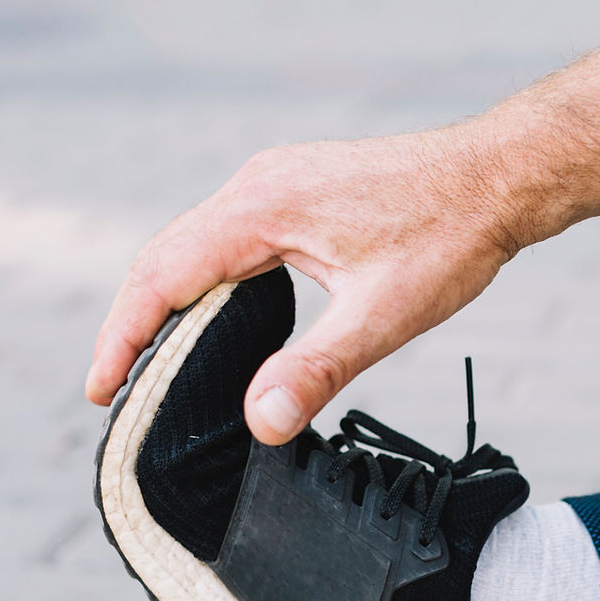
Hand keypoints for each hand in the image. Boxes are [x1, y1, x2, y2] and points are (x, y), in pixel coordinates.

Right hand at [85, 128, 516, 442]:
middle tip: (113, 388)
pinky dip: (199, 282)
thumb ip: (318, 368)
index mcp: (262, 208)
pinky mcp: (293, 192)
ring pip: (191, 245)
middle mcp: (256, 186)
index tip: (99, 389)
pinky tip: (208, 318)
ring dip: (162, 301)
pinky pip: (223, 238)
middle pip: (163, 257)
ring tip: (148, 362)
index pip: (163, 275)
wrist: (499, 176)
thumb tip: (260, 423)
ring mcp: (273, 184)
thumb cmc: (449, 236)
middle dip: (131, 323)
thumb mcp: (383, 313)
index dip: (123, 336)